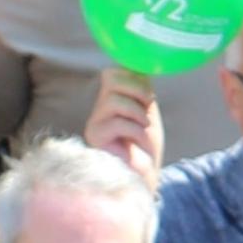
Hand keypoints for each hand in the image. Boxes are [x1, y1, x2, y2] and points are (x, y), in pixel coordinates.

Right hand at [85, 66, 162, 185]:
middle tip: (148, 110)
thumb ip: (142, 91)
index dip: (135, 79)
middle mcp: (99, 108)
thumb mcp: (148, 112)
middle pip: (111, 77)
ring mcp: (94, 121)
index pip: (114, 71)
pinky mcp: (94, 137)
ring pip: (115, 99)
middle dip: (138, 90)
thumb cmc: (145, 147)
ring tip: (144, 130)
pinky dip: (136, 131)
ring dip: (139, 114)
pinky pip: (118, 122)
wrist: (143, 177)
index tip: (149, 99)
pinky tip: (137, 144)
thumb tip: (141, 66)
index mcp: (111, 99)